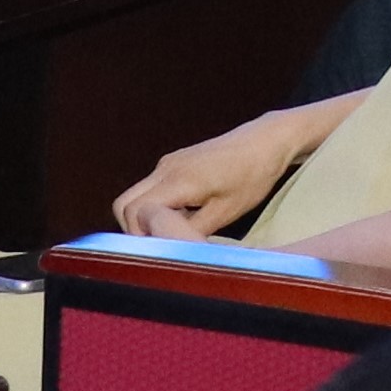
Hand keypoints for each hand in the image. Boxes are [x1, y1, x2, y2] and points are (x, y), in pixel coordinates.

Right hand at [114, 105, 332, 237]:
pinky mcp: (174, 162)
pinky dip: (156, 206)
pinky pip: (150, 189)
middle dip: (134, 229)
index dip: (139, 236)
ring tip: (177, 230)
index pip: (133, 212)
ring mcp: (168, 163)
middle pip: (124, 204)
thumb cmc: (253, 176)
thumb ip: (191, 232)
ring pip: (135, 196)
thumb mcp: (226, 212)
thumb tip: (168, 250)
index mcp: (178, 180)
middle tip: (162, 244)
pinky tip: (184, 215)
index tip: (160, 250)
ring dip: (146, 218)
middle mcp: (165, 168)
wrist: (267, 140)